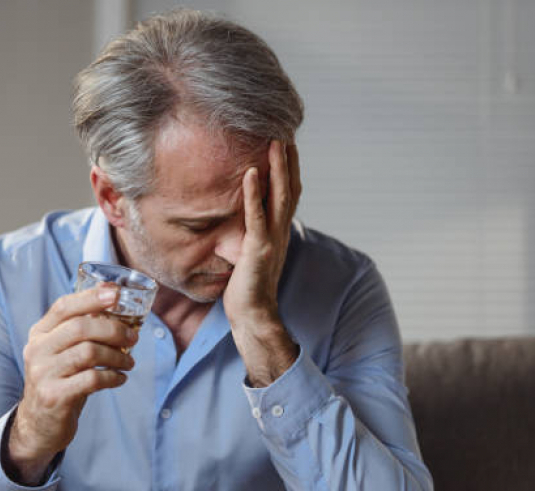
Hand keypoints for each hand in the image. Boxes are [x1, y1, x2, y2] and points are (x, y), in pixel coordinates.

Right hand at [7, 286, 137, 483]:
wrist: (38, 424)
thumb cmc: (59, 380)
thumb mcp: (61, 351)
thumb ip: (81, 329)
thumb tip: (115, 301)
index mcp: (40, 333)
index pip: (64, 306)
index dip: (91, 297)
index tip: (116, 293)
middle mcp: (38, 350)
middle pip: (80, 327)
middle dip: (113, 330)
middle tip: (133, 338)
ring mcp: (44, 374)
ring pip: (89, 352)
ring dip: (117, 356)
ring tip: (129, 362)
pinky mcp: (55, 396)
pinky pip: (92, 379)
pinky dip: (112, 377)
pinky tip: (120, 378)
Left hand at [222, 140, 301, 386]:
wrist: (253, 316)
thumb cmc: (248, 287)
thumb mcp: (252, 252)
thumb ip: (253, 233)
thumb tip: (244, 217)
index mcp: (279, 231)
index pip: (288, 192)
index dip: (289, 167)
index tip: (284, 141)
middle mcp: (281, 231)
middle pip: (290, 188)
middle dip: (288, 159)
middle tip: (284, 130)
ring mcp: (272, 239)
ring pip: (279, 197)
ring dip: (278, 168)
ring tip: (275, 141)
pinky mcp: (258, 249)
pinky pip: (257, 216)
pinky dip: (254, 193)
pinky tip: (251, 172)